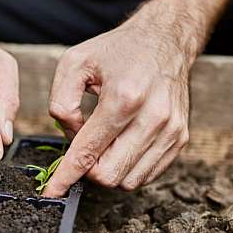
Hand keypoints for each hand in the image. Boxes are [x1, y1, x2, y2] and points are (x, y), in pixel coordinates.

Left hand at [43, 18, 190, 195]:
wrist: (165, 40)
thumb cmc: (117, 52)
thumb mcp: (74, 63)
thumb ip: (61, 102)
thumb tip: (70, 137)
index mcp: (124, 97)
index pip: (88, 152)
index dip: (65, 177)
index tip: (52, 192)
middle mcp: (153, 117)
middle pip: (108, 175)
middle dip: (88, 170)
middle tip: (84, 148)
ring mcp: (171, 131)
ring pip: (128, 181)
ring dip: (108, 170)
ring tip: (105, 142)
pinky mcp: (180, 139)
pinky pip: (146, 175)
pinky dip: (127, 168)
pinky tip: (121, 146)